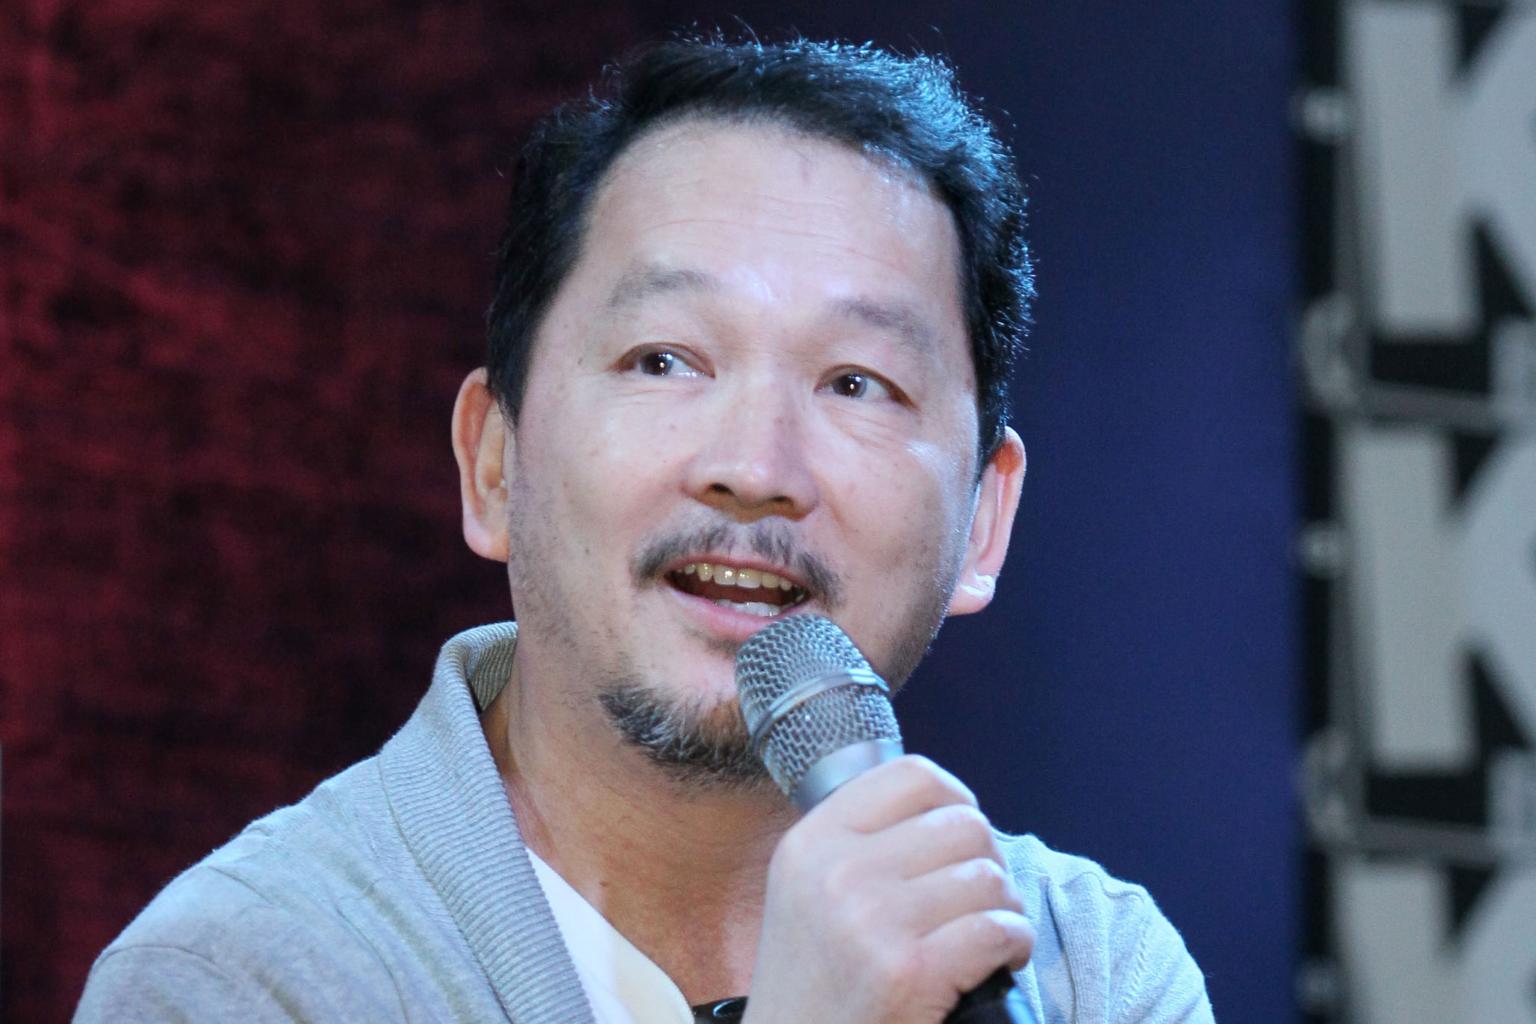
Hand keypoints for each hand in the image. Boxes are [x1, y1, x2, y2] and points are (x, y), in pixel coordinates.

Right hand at [743, 755, 1034, 1023]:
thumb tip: (946, 807)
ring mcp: (872, 920)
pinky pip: (998, 929)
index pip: (912, 775)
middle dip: (987, 861)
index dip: (955, 799)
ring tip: (986, 931)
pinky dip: (1015, 943)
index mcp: (811, 843)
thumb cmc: (813, 984)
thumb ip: (856, 844)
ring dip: (1003, 907)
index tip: (960, 837)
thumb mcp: (805, 892)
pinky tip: (1001, 958)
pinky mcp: (909, 970)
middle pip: (962, 824)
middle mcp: (837, 872)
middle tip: (976, 898)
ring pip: (988, 877)